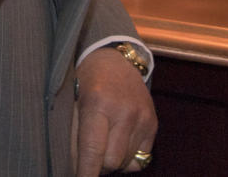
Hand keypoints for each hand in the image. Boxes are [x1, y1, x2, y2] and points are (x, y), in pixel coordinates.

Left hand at [73, 46, 157, 175]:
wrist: (115, 61)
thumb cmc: (87, 82)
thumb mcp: (74, 105)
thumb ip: (75, 139)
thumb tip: (76, 169)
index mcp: (99, 104)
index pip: (93, 151)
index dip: (85, 174)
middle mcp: (124, 111)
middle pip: (110, 162)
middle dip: (97, 165)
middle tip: (90, 153)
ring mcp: (142, 117)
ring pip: (125, 163)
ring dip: (113, 161)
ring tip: (105, 142)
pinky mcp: (153, 123)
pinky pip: (140, 159)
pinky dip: (128, 158)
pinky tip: (119, 141)